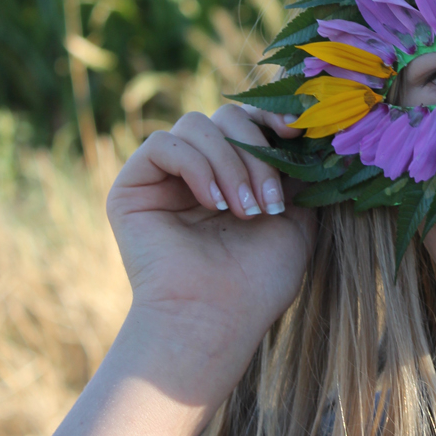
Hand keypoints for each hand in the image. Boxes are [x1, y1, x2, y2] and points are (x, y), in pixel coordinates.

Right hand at [107, 104, 315, 367]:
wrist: (216, 320)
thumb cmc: (257, 282)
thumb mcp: (294, 219)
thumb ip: (295, 173)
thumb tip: (303, 131)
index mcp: (234, 175)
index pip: (250, 121)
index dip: (272, 116)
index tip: (299, 130)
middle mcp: (198, 170)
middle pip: (226, 115)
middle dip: (256, 152)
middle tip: (268, 202)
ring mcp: (164, 177)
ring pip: (197, 124)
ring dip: (229, 163)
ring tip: (243, 210)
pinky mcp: (132, 186)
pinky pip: (162, 144)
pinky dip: (195, 165)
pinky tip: (211, 202)